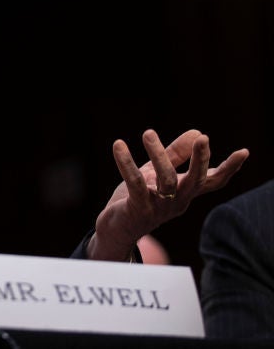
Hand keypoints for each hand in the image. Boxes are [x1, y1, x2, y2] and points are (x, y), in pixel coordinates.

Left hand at [86, 129, 249, 260]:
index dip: (229, 168)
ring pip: (167, 180)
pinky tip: (119, 146)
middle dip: (201, 160)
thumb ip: (175, 154)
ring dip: (158, 154)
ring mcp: (159, 207)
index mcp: (185, 192)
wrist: (117, 229)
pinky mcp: (138, 208)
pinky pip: (135, 184)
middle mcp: (177, 201)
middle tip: (205, 139)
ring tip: (148, 133)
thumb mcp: (156, 173)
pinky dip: (126, 164)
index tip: (244, 152)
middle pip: (196, 181)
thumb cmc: (139, 199)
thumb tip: (198, 132)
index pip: (213, 180)